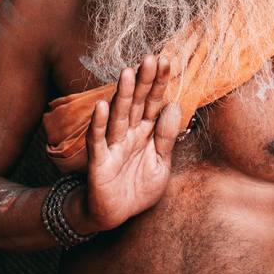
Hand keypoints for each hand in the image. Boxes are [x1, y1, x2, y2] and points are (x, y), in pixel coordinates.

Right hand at [82, 55, 182, 232]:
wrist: (114, 215)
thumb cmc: (137, 189)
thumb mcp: (161, 164)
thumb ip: (167, 137)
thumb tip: (175, 106)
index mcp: (146, 132)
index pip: (154, 103)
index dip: (160, 83)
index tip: (167, 61)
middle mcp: (129, 134)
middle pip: (137, 103)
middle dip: (144, 81)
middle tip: (151, 58)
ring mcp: (113, 145)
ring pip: (118, 116)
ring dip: (123, 95)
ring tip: (128, 73)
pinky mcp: (99, 161)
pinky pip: (98, 140)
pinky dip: (99, 124)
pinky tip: (102, 106)